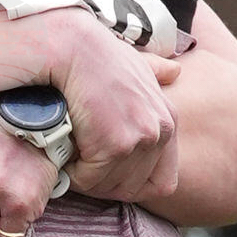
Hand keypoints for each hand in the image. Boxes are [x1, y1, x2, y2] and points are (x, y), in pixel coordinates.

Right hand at [28, 10, 180, 201]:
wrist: (75, 48)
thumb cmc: (98, 54)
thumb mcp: (135, 62)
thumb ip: (157, 71)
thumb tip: (174, 71)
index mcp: (168, 121)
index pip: (162, 182)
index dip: (131, 185)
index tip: (106, 175)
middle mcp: (160, 132)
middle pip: (132, 188)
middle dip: (103, 185)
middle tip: (79, 169)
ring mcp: (140, 140)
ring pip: (108, 186)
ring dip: (85, 179)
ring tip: (68, 156)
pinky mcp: (115, 145)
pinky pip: (88, 179)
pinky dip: (70, 172)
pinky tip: (61, 152)